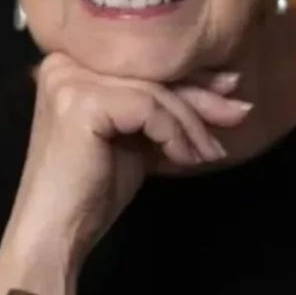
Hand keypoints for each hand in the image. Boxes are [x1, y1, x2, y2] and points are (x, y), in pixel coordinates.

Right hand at [6, 53, 253, 263]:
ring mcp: (70, 81)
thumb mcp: (137, 137)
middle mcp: (65, 63)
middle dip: (201, 97)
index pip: (142, 62)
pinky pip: (148, 110)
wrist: (55, 232)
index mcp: (72, 63)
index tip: (229, 90)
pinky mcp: (81, 103)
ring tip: (212, 152)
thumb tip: (227, 87)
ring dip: (192, 125)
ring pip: (154, 92)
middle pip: (150, 73)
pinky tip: (185, 159)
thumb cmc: (92, 190)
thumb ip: (166, 109)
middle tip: (240, 114)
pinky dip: (174, 135)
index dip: (189, 76)